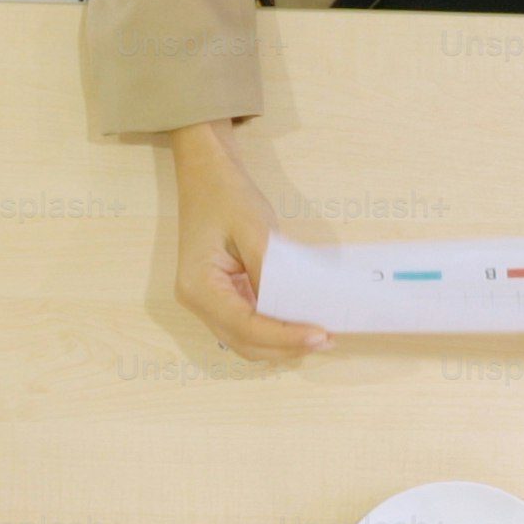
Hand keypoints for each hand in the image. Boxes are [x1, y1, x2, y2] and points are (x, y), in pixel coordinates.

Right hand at [166, 120, 329, 362]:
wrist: (207, 175)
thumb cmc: (227, 195)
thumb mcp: (256, 231)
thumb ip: (271, 275)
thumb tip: (295, 311)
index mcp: (199, 286)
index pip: (246, 327)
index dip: (285, 337)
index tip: (321, 334)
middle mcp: (196, 301)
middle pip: (246, 344)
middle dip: (287, 347)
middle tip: (328, 339)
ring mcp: (205, 303)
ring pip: (246, 342)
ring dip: (282, 345)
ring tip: (320, 336)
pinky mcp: (219, 299)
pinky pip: (247, 326)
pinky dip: (274, 331)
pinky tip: (300, 324)